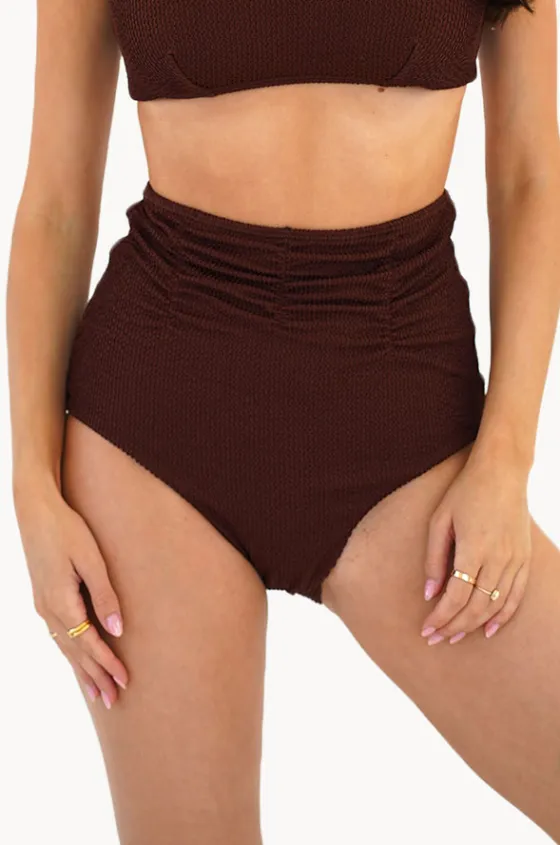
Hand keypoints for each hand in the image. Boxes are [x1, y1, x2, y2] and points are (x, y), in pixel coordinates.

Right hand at [14, 478, 128, 707]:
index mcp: (62, 602)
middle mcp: (49, 610)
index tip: (124, 681)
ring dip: (82, 670)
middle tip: (113, 701)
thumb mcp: (91, 559)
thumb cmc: (67, 530)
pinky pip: (58, 635)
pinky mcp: (43, 597)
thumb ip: (104, 595)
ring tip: (96, 692)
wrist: (35, 510)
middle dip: (95, 677)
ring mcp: (43, 605)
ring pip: (64, 647)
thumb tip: (117, 630)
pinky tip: (76, 660)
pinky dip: (69, 653)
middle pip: (75, 653)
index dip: (107, 664)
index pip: (89, 644)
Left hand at [420, 449, 531, 644]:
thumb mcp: (439, 520)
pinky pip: (517, 595)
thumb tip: (429, 593)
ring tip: (455, 637)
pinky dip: (504, 616)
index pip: (456, 597)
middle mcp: (498, 558)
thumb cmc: (465, 491)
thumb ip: (434, 558)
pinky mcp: (525, 557)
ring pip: (496, 605)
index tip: (426, 629)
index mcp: (474, 549)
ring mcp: (515, 559)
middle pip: (476, 607)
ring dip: (474, 625)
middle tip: (435, 639)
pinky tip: (490, 630)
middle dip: (454, 627)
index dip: (441, 617)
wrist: (502, 471)